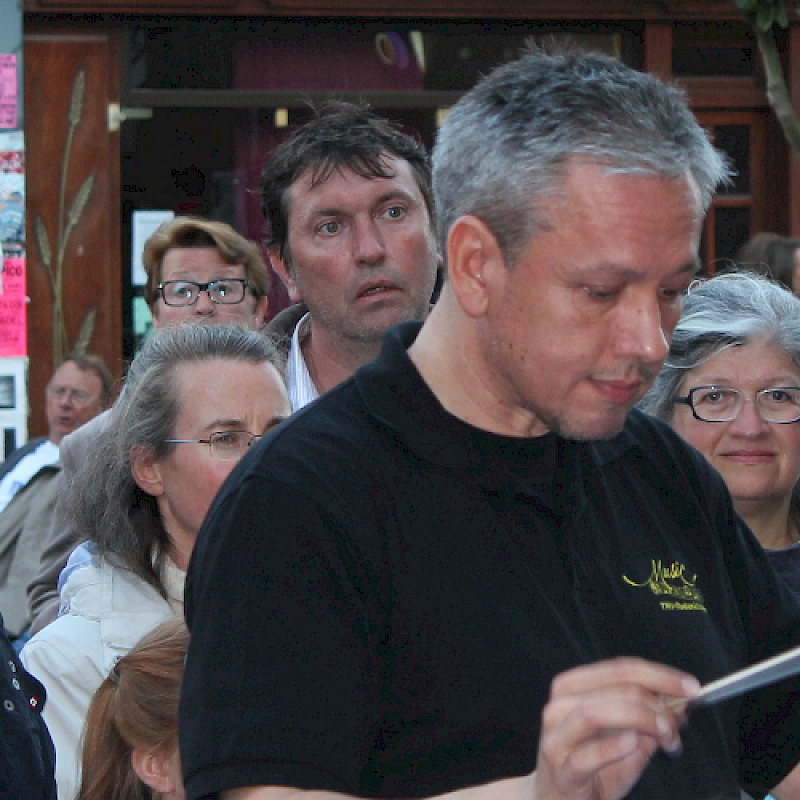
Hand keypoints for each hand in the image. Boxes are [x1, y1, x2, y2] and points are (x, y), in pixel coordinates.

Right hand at [532, 657, 699, 799]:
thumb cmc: (592, 769)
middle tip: (679, 723)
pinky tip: (632, 744)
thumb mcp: (624, 738)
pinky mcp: (560, 772)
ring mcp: (556, 737)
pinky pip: (585, 756)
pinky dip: (612, 747)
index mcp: (573, 688)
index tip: (690, 688)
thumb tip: (680, 702)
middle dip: (657, 703)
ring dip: (640, 720)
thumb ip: (647, 719)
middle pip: (614, 689)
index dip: (660, 676)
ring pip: (595, 712)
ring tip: (665, 735)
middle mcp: (560, 706)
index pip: (621, 670)